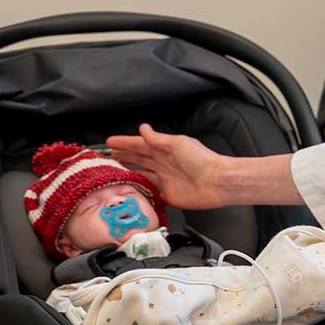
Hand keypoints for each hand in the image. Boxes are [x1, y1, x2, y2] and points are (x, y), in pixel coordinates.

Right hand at [106, 123, 228, 209]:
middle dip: (122, 157)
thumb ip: (158, 139)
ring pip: (141, 175)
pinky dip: (139, 191)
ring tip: (111, 172)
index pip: (140, 144)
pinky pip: (149, 192)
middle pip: (138, 159)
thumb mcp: (177, 143)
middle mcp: (163, 163)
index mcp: (165, 149)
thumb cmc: (202, 160)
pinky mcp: (168, 195)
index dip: (124, 143)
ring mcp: (165, 179)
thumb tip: (143, 128)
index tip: (110, 142)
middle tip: (106, 157)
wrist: (218, 182)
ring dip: (127, 173)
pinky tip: (129, 191)